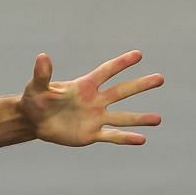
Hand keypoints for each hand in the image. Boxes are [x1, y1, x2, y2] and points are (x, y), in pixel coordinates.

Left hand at [21, 50, 163, 146]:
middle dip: (140, 85)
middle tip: (160, 78)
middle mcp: (95, 100)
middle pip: (121, 91)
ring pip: (121, 117)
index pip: (106, 72)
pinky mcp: (91, 134)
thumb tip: (42, 57)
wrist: (35, 121)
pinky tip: (142, 139)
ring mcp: (95, 117)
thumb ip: (42, 74)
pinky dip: (126, 138)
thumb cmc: (35, 100)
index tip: (138, 55)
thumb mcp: (36, 87)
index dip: (120, 63)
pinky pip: (112, 136)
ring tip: (158, 119)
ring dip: (139, 118)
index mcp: (84, 86)